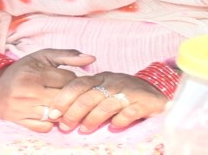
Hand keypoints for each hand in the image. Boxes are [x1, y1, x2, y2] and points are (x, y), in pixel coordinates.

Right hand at [0, 48, 95, 131]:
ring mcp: (23, 109)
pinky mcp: (19, 122)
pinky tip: (53, 114)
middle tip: (75, 95)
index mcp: (36, 73)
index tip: (75, 81)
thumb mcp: (44, 56)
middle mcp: (28, 92)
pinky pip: (44, 127)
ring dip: (64, 111)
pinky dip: (52, 123)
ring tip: (65, 104)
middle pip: (63, 99)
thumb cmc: (24, 68)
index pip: (68, 80)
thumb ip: (68, 56)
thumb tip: (92, 59)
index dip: (76, 81)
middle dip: (72, 97)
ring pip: (55, 115)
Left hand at [50, 71, 167, 133]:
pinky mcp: (142, 101)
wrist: (154, 93)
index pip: (77, 84)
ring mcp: (127, 91)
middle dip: (74, 111)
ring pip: (106, 104)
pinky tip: (114, 127)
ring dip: (93, 118)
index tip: (52, 113)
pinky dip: (120, 120)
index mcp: (100, 78)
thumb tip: (62, 115)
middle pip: (89, 95)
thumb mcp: (103, 90)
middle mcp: (112, 82)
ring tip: (84, 130)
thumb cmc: (123, 94)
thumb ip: (86, 97)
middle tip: (64, 126)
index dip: (64, 98)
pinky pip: (128, 111)